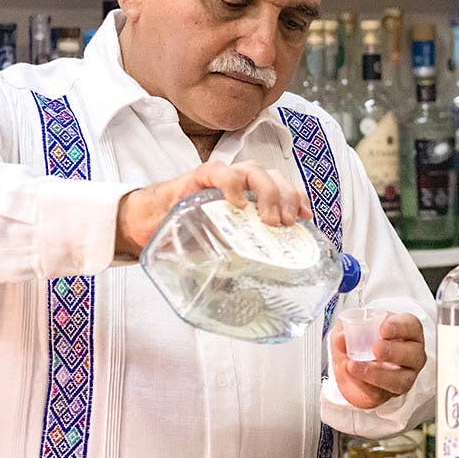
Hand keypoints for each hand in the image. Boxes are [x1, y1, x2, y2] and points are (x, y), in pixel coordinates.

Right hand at [114, 161, 310, 258]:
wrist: (152, 222)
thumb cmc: (192, 234)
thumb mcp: (224, 246)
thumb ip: (245, 254)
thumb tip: (270, 286)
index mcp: (251, 197)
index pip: (282, 189)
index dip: (298, 199)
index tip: (306, 217)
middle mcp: (241, 183)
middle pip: (274, 177)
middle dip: (286, 197)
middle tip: (285, 223)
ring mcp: (222, 178)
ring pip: (254, 170)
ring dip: (267, 192)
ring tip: (267, 218)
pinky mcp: (199, 177)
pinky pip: (221, 173)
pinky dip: (232, 184)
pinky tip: (237, 202)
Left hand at [330, 313, 427, 408]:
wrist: (349, 366)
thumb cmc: (361, 340)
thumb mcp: (351, 328)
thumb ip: (346, 331)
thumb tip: (340, 338)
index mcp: (408, 331)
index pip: (412, 326)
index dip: (400, 327)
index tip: (383, 329)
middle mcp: (412, 354)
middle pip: (413, 354)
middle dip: (394, 351)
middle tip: (376, 348)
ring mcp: (405, 376)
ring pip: (400, 380)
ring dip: (377, 374)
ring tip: (354, 365)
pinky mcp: (389, 394)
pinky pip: (379, 393)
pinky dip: (363, 384)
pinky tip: (352, 375)